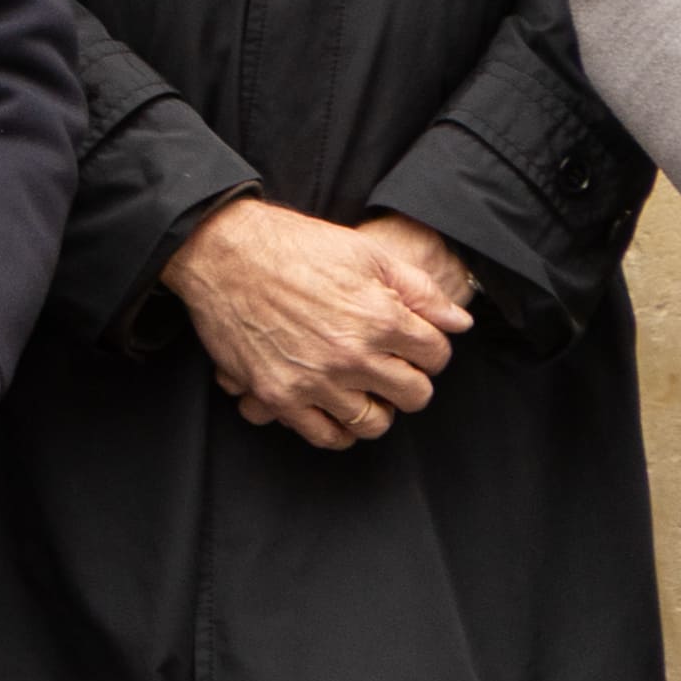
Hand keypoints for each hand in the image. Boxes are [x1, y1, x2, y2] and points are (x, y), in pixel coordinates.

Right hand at [160, 198, 465, 448]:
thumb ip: (420, 291)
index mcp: (381, 317)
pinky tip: (335, 408)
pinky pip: (325, 435)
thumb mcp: (366, 253)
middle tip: (391, 366)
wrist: (221, 252)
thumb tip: (459, 322)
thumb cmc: (294, 245)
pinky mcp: (278, 394)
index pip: (437, 355)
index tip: (413, 343)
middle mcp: (352, 354)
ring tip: (363, 389)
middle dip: (409, 380)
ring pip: (373, 422)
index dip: (429, 347)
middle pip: (414, 395)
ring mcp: (314, 379)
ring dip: (376, 408)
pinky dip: (337, 429)